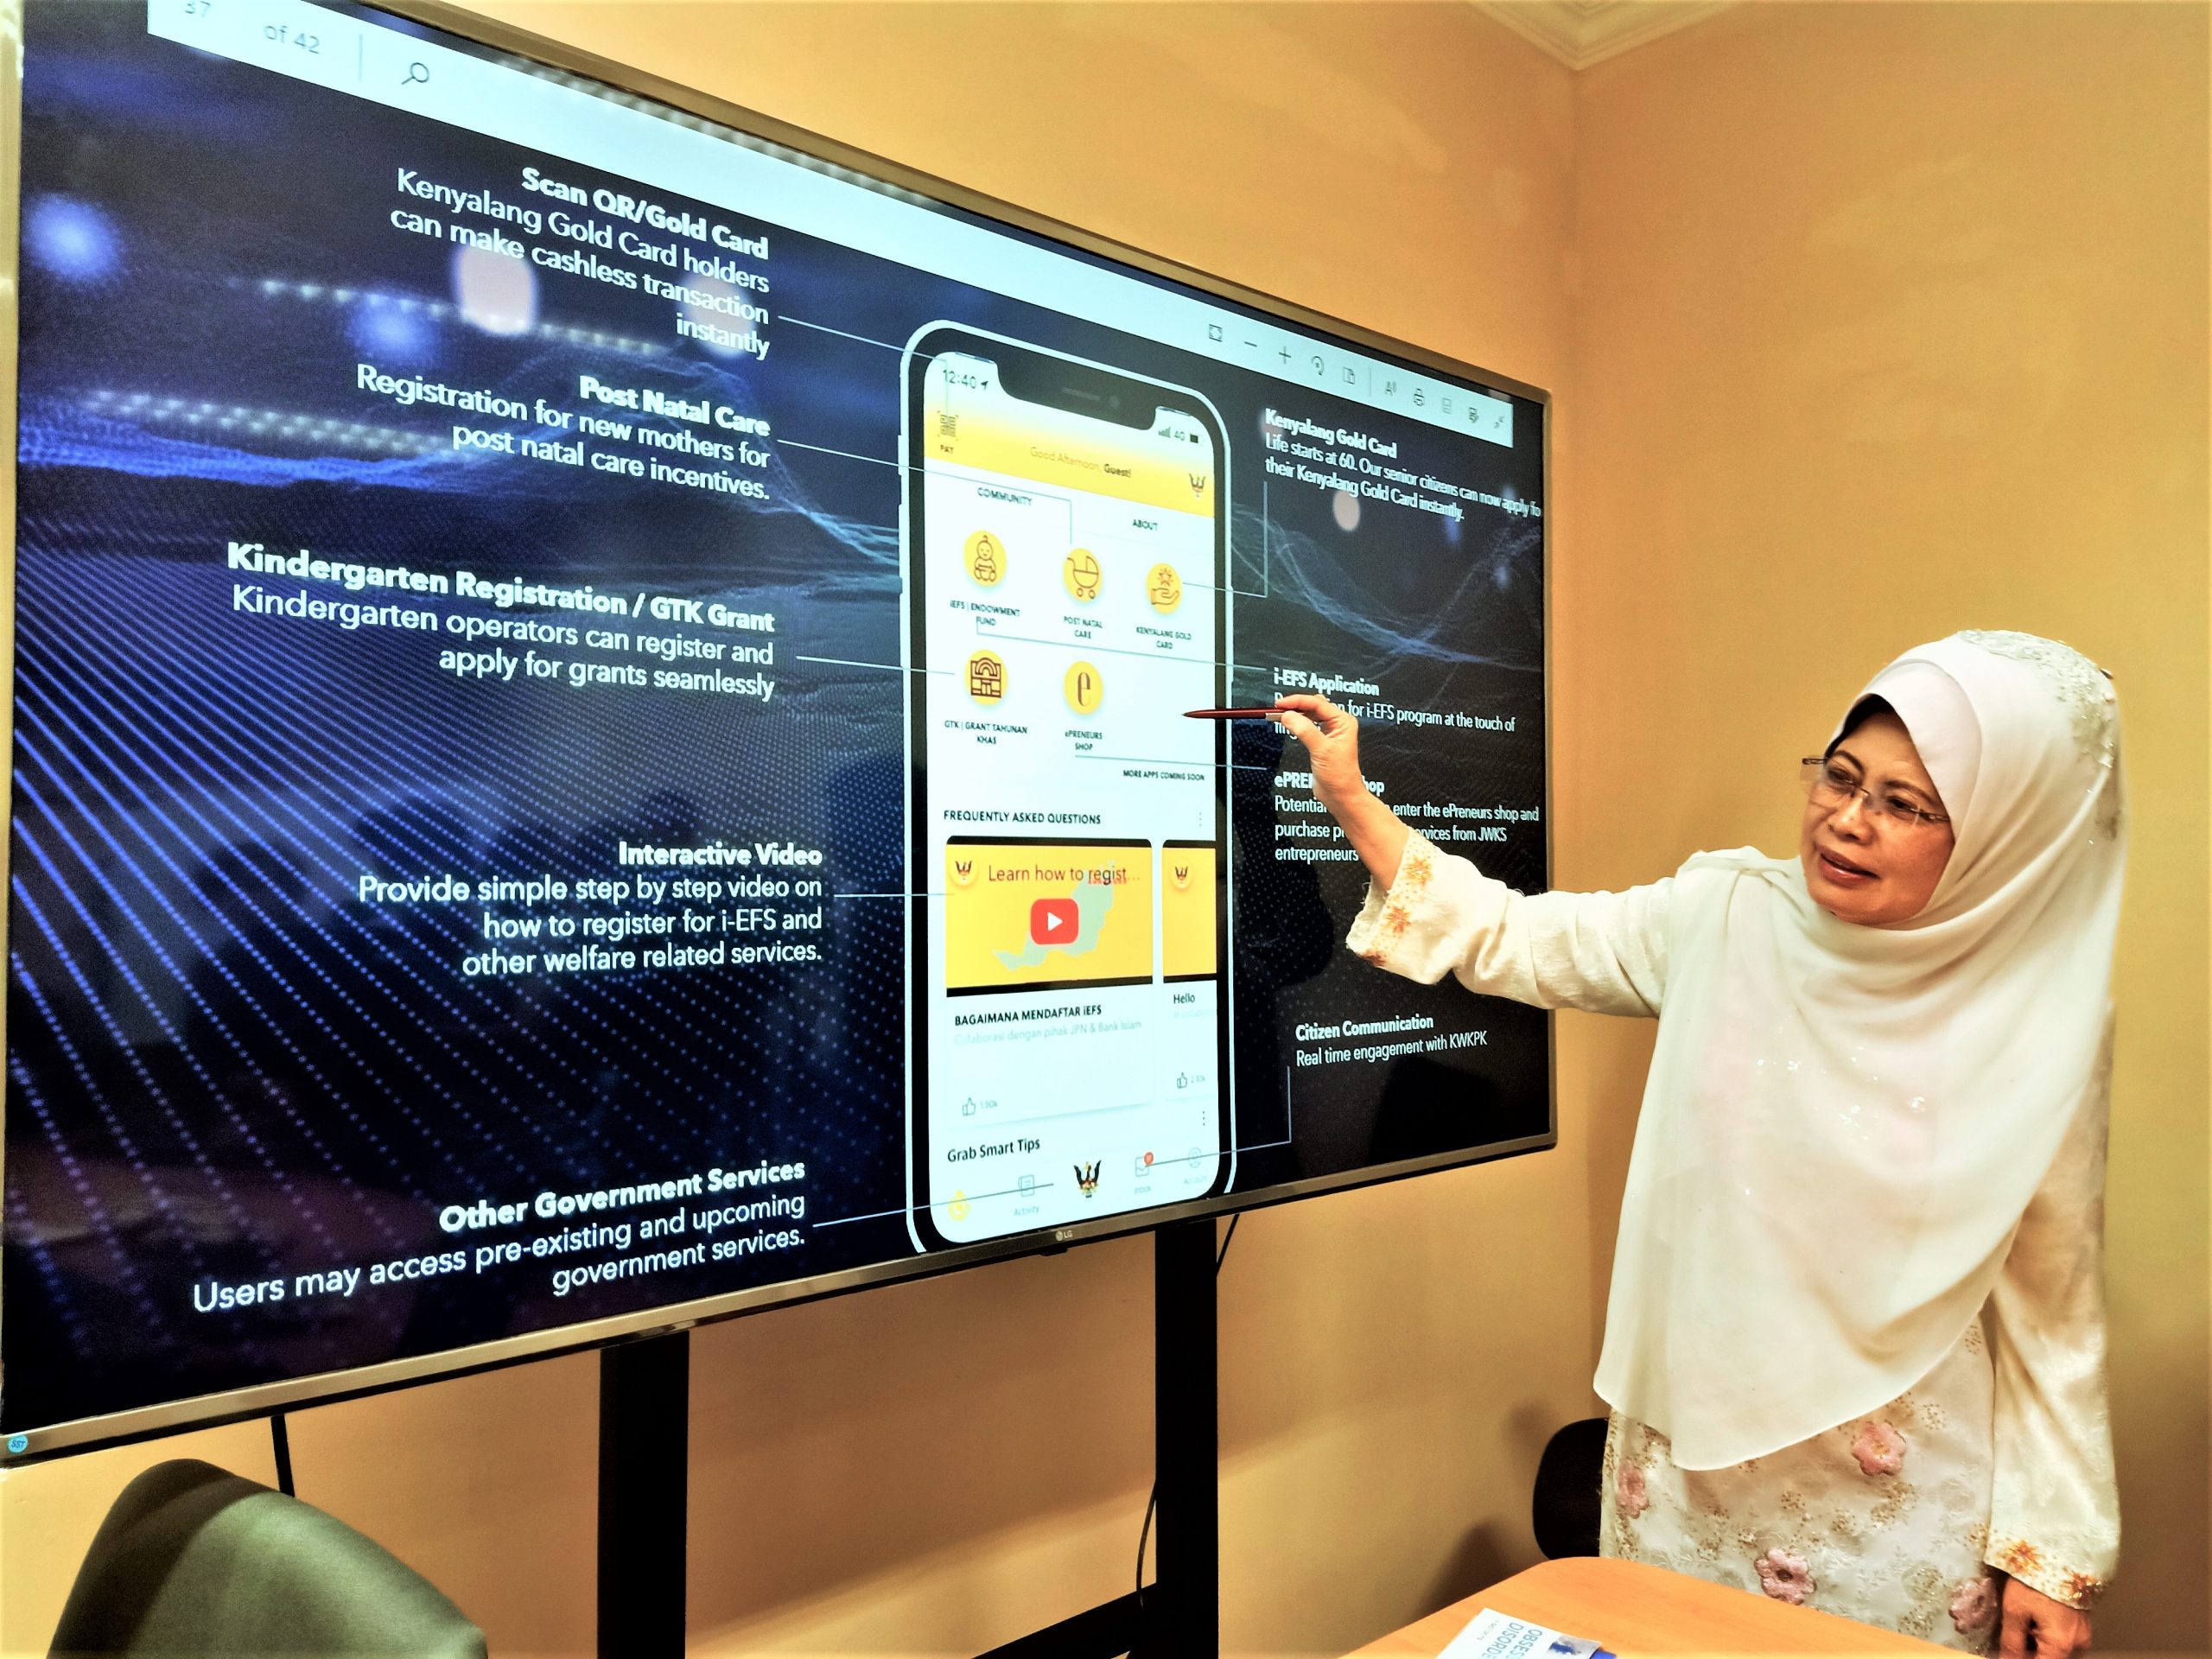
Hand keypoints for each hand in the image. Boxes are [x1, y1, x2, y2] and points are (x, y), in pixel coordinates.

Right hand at [1271, 693, 1408, 887]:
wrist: (1341, 796)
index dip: (1297, 701)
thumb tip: (1288, 716)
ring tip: (1280, 715)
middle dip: (1295, 705)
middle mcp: (1337, 725)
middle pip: (1312, 706)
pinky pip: (1306, 726)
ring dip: (1295, 714)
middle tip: (1277, 709)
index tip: (1280, 704)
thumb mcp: (1321, 750)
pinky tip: (1288, 724)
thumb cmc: (1341, 777)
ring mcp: (1329, 733)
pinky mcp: (1320, 742)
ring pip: (1309, 714)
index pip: (1317, 703)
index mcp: (1343, 722)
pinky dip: (1296, 723)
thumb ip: (1305, 731)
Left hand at [1998, 1575, 2091, 1658]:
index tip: (2008, 1651)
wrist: (2058, 1551)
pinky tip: (2034, 1614)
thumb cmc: (2036, 1578)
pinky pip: (2062, 1635)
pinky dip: (2046, 1630)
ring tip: (2023, 1618)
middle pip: (2050, 1657)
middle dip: (2029, 1650)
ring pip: (2055, 1647)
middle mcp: (2078, 1643)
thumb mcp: (2015, 1611)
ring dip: (2037, 1640)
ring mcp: (2083, 1632)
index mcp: (2062, 1644)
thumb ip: (2011, 1642)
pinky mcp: (2081, 1620)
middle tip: (2014, 1630)